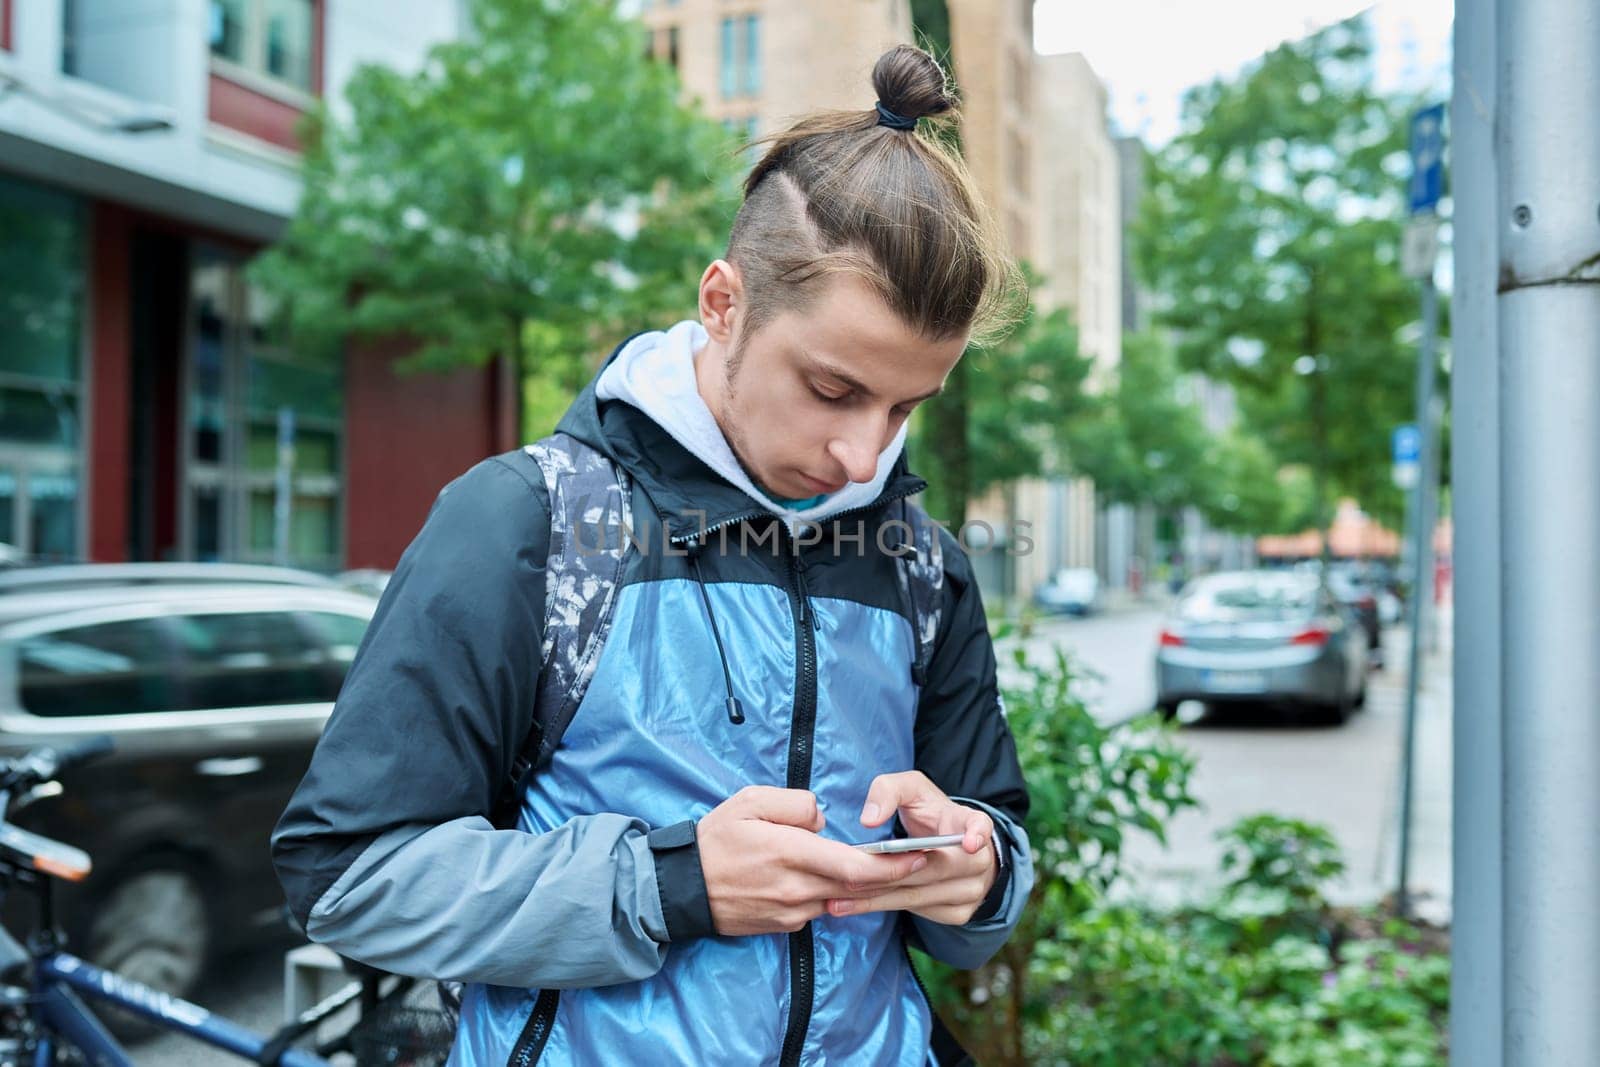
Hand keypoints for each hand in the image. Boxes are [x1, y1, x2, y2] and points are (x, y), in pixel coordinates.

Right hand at [696, 786, 929, 935]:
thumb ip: (795, 804)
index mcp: (790, 853)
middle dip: (889, 875)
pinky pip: (817, 908)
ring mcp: (790, 913)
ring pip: (838, 898)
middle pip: (856, 888)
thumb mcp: (750, 802)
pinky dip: (831, 894)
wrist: (681, 889)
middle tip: (915, 860)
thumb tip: (822, 820)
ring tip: (876, 866)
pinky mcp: (784, 927)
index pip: (854, 867)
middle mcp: (795, 889)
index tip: (917, 855)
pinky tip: (830, 879)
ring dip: (859, 885)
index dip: (891, 865)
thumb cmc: (715, 840)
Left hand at [824, 771, 996, 925]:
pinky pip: (916, 912)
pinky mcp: (958, 914)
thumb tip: (869, 820)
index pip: (981, 826)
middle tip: (847, 878)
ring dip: (877, 898)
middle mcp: (978, 861)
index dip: (977, 833)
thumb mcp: (910, 790)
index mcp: (971, 824)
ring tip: (836, 899)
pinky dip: (882, 907)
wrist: (948, 846)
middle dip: (888, 875)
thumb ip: (888, 791)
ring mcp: (971, 891)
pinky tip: (852, 905)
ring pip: (920, 896)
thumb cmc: (928, 813)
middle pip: (933, 871)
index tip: (971, 843)